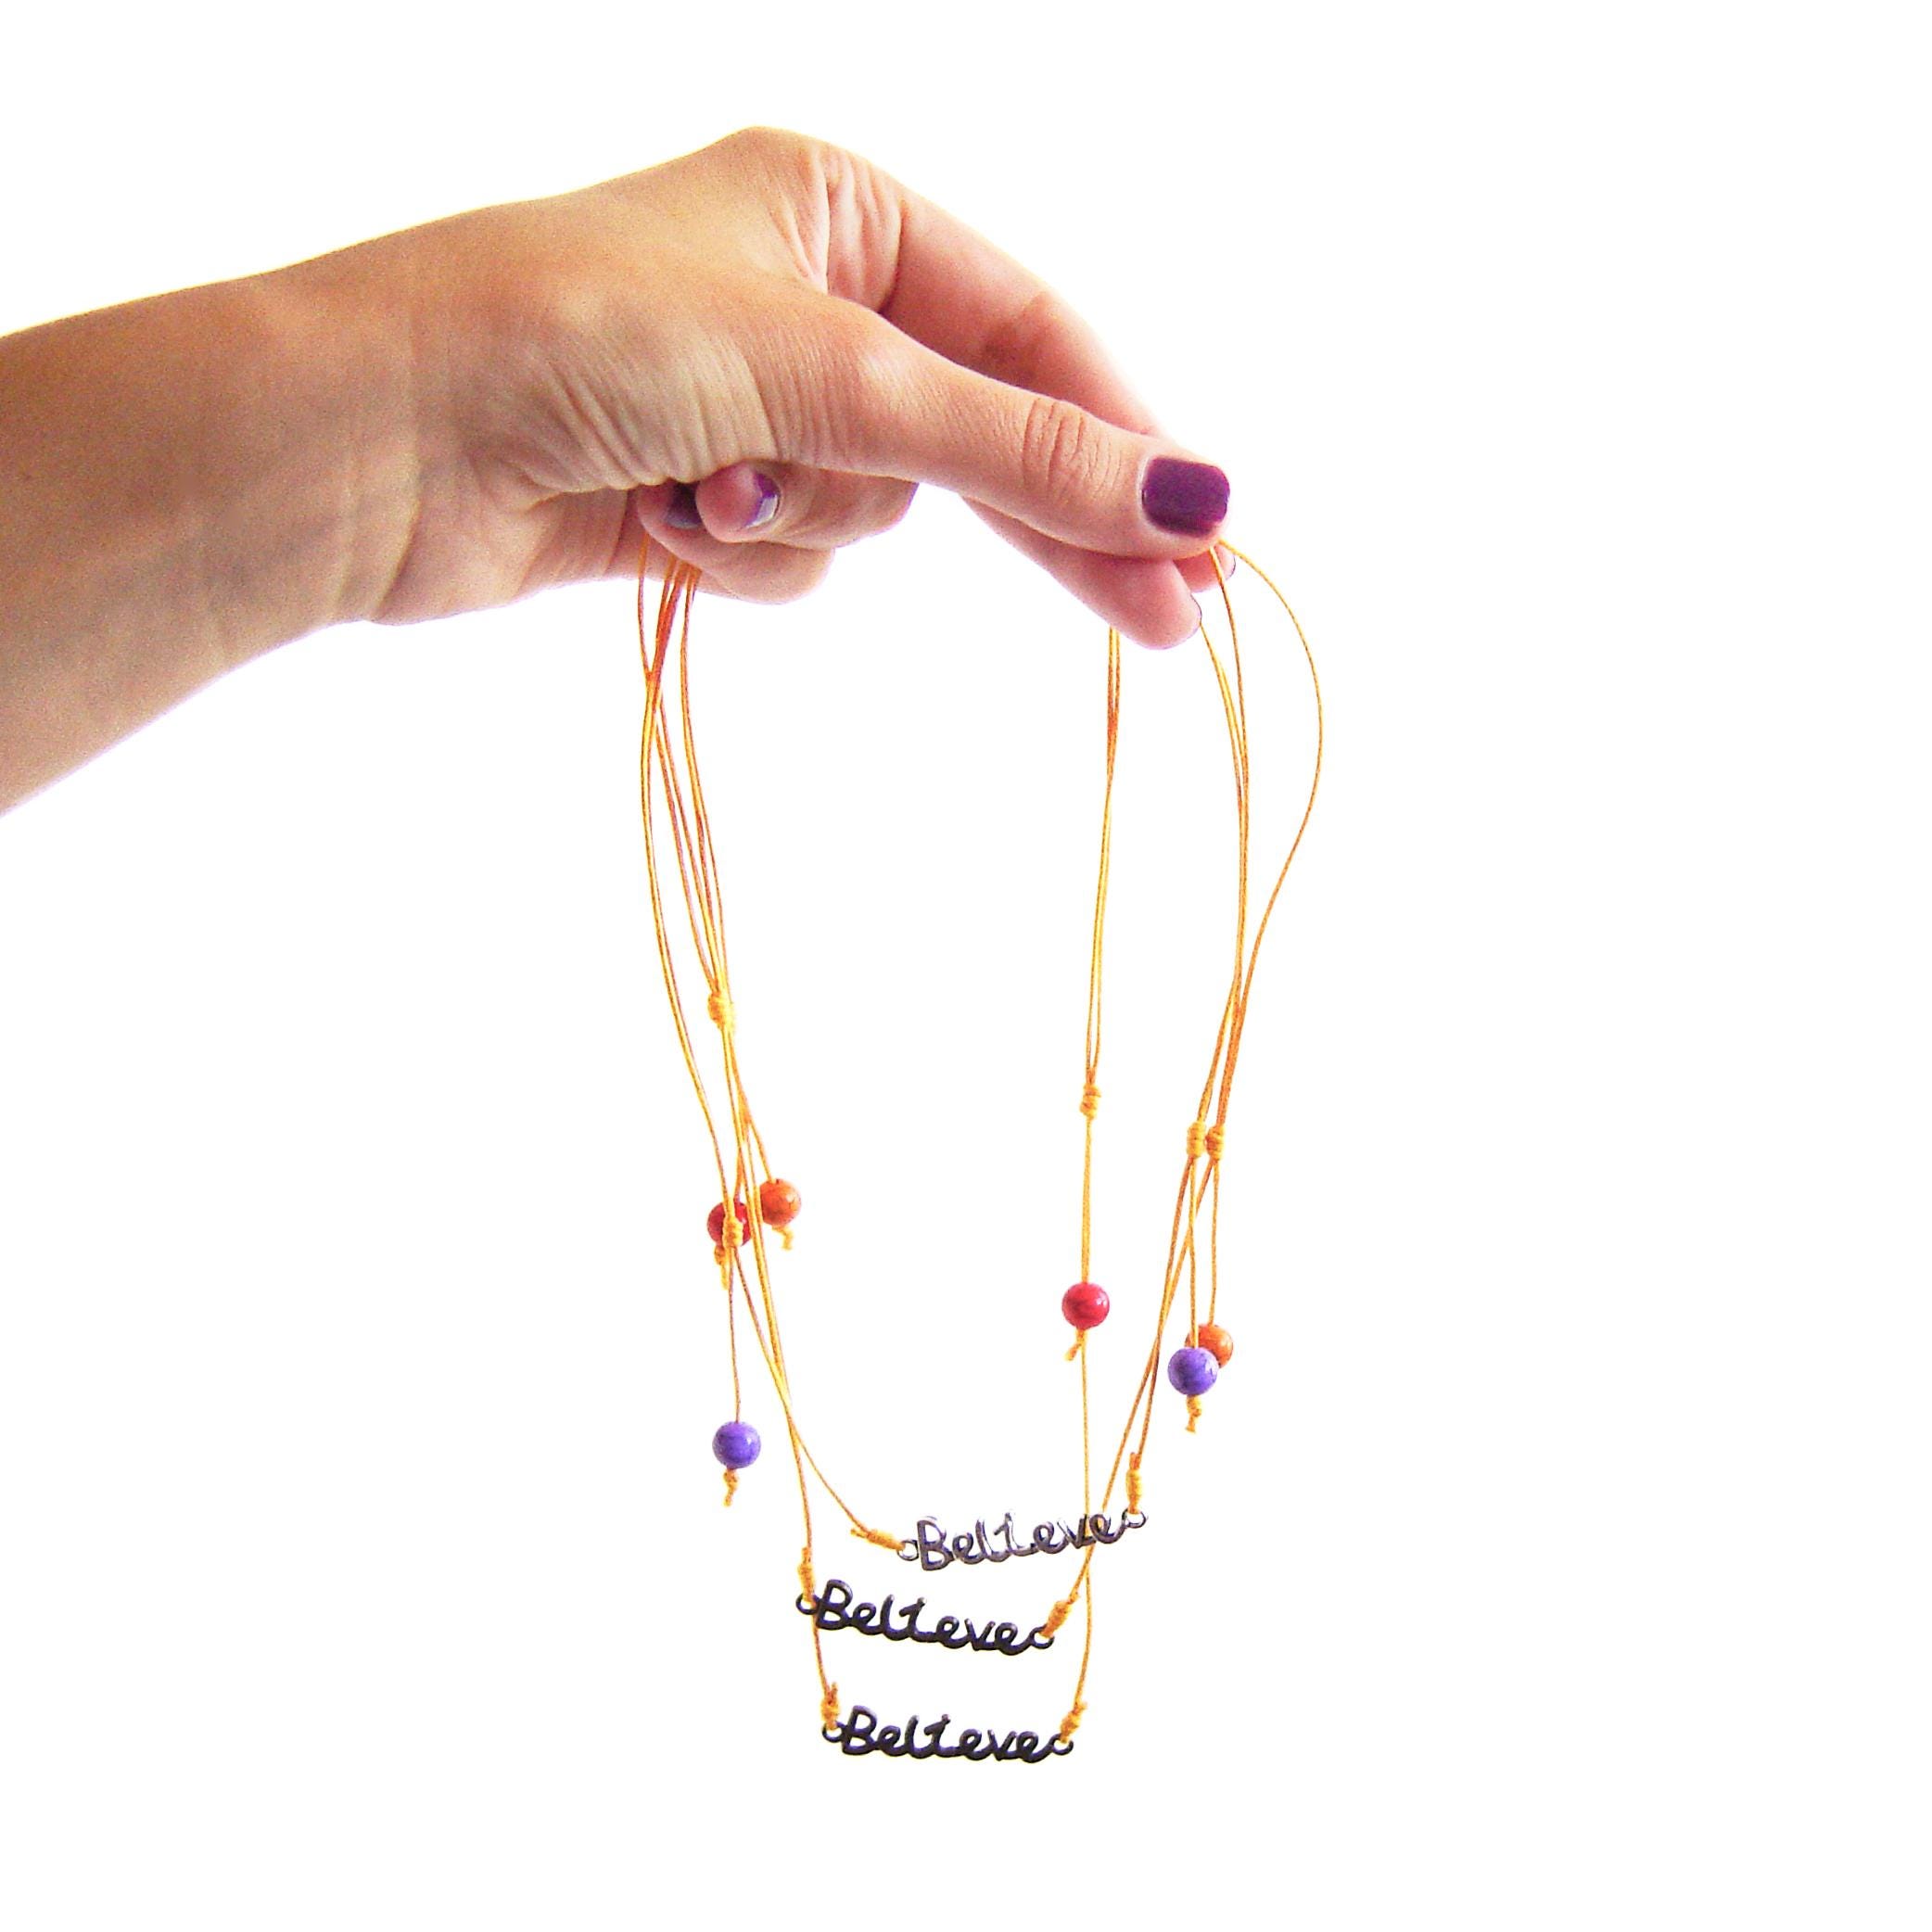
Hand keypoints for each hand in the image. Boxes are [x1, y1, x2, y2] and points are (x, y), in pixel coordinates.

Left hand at [353, 126, 1229, 646]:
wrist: (374, 439)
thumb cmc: (582, 335)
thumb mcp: (829, 372)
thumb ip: (1009, 443)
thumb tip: (1186, 495)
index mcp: (839, 207)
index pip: (1029, 332)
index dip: (1118, 440)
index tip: (1203, 538)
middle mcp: (802, 293)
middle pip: (972, 431)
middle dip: (1038, 520)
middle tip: (1164, 622)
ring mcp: (747, 400)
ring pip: (870, 507)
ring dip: (801, 519)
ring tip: (704, 490)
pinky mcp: (693, 494)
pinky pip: (789, 557)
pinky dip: (738, 558)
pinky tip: (659, 522)